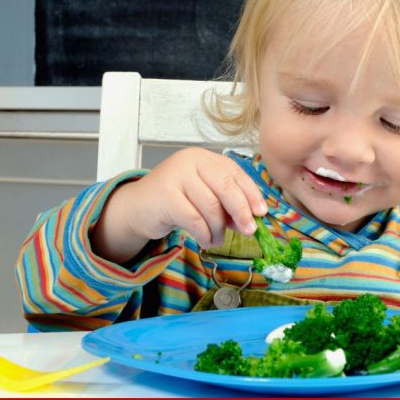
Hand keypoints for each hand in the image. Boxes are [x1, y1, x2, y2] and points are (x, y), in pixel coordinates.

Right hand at [91, 148, 267, 262]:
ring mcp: (176, 175)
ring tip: (218, 240)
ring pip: (211, 206)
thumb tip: (252, 218)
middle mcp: (190, 160)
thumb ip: (226, 203)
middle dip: (241, 211)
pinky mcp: (165, 195)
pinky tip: (207, 241)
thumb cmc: (176, 202)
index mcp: (204, 157)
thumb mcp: (204, 197)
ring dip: (219, 229)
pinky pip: (195, 219)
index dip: (251, 193)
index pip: (235, 173)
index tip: (261, 212)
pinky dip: (205, 234)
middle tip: (249, 230)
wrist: (137, 208)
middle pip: (226, 187)